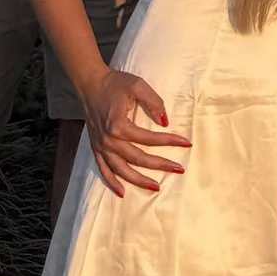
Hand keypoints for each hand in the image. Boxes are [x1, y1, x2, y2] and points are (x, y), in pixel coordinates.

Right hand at [82, 68, 190, 197]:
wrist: (89, 83)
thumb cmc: (115, 83)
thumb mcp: (138, 86)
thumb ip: (154, 103)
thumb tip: (165, 122)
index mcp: (118, 125)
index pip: (149, 138)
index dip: (169, 141)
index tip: (186, 143)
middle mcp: (108, 139)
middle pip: (137, 158)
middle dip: (160, 165)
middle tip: (179, 169)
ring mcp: (101, 146)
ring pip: (121, 170)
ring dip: (138, 180)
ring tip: (155, 187)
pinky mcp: (95, 147)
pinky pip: (103, 169)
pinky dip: (112, 182)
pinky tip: (122, 192)